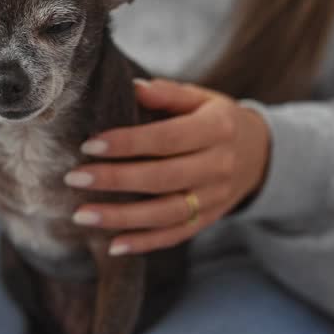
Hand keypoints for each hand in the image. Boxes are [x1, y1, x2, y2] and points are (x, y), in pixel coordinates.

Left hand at [66, 78, 270, 255]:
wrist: (259, 154)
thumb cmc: (216, 120)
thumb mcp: (201, 99)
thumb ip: (168, 94)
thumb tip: (132, 88)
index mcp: (217, 129)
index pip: (167, 138)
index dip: (128, 143)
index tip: (90, 145)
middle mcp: (218, 166)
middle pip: (163, 178)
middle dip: (116, 180)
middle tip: (74, 178)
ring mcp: (215, 198)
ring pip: (166, 213)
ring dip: (122, 218)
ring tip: (82, 215)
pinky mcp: (208, 219)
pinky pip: (175, 235)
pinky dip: (144, 243)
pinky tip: (113, 246)